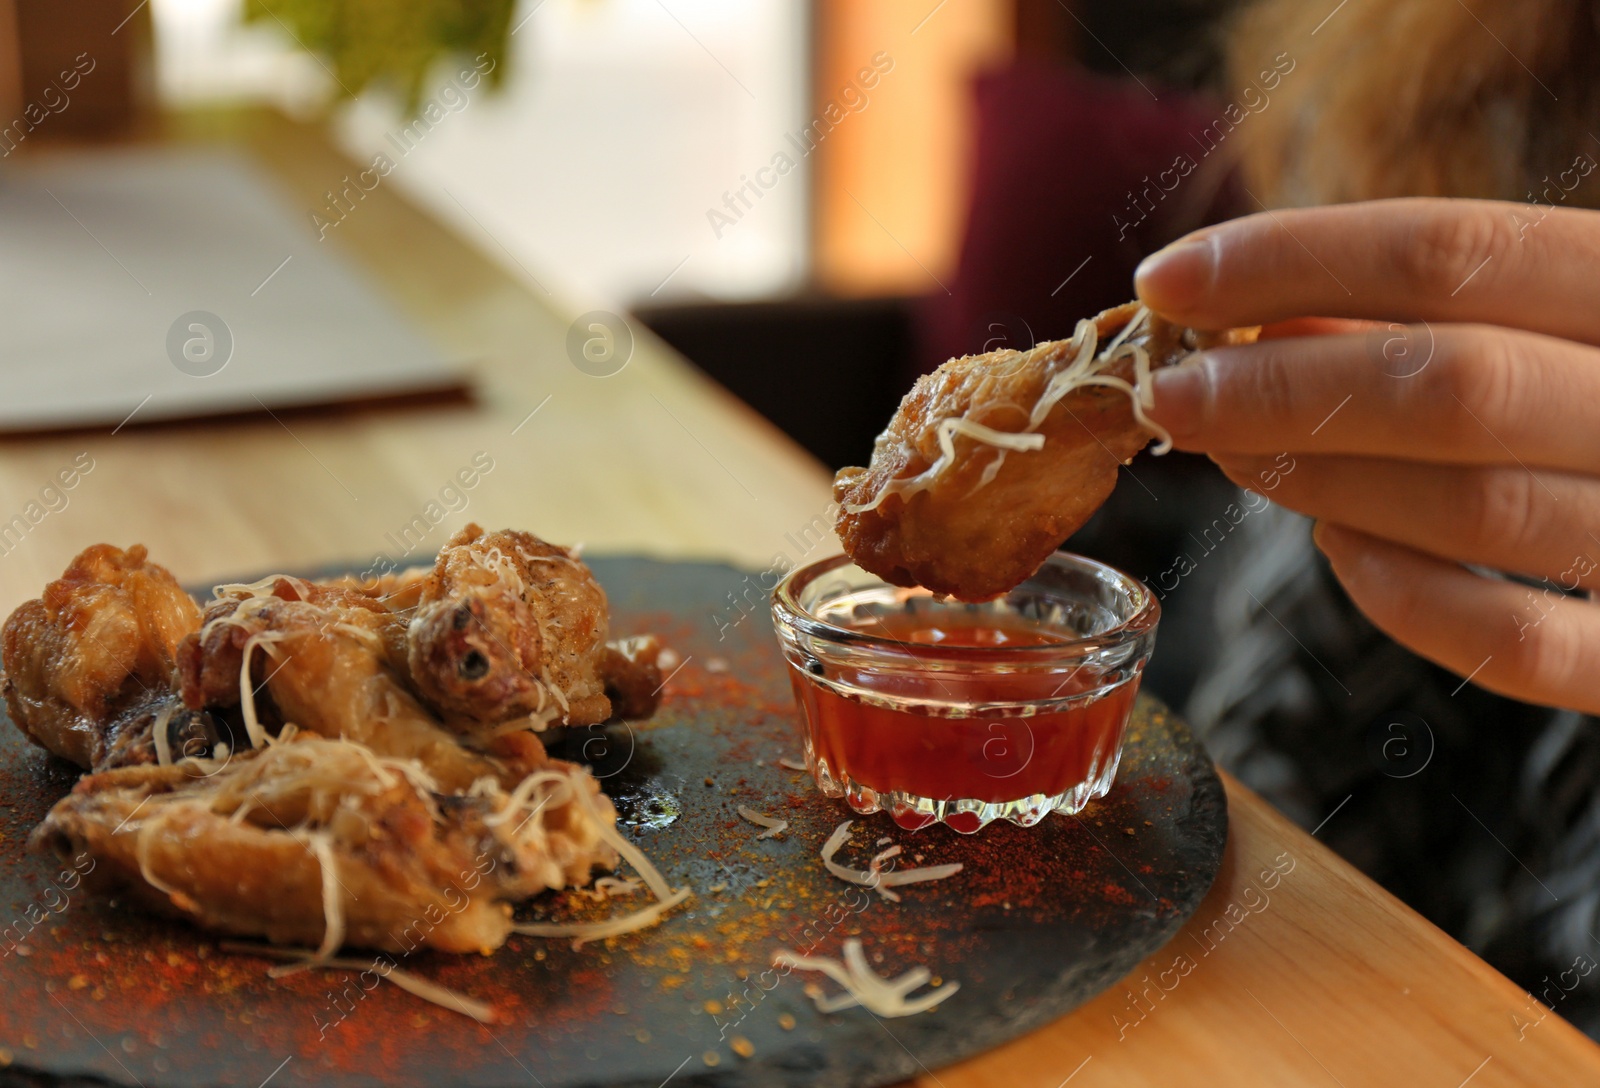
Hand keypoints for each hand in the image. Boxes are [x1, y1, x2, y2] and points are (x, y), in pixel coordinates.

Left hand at [1135, 197, 1599, 713]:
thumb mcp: (1568, 313)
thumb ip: (1448, 309)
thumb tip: (1267, 315)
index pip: (1450, 251)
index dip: (1290, 261)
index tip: (1169, 280)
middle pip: (1447, 384)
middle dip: (1275, 386)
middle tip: (1168, 390)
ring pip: (1471, 511)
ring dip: (1316, 481)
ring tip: (1229, 453)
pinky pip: (1515, 648)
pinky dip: (1405, 597)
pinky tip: (1338, 549)